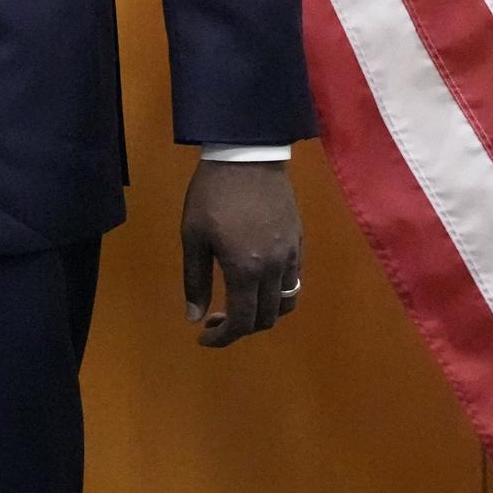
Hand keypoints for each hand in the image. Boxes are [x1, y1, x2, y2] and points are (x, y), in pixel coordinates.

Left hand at [180, 159, 302, 347]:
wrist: (247, 155)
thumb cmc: (212, 194)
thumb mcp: (193, 236)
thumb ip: (195, 280)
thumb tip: (194, 318)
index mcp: (245, 271)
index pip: (241, 322)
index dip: (222, 338)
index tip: (203, 337)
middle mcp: (273, 270)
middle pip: (266, 319)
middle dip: (240, 328)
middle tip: (214, 318)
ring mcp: (291, 256)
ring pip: (285, 303)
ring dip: (263, 313)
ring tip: (239, 303)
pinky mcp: (299, 242)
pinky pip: (294, 281)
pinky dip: (277, 293)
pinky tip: (256, 281)